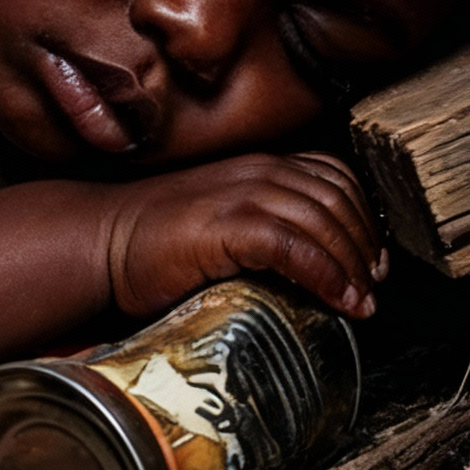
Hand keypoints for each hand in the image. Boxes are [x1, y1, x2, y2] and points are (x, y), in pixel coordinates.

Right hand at [101, 151, 387, 320]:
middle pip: (338, 199)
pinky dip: (324, 274)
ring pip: (323, 221)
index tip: (368, 261)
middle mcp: (256, 171)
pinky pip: (294, 245)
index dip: (362, 217)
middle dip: (364, 247)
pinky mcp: (224, 225)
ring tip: (358, 303)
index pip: (333, 176)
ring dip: (351, 266)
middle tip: (371, 288)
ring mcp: (239, 194)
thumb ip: (262, 233)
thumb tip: (308, 273)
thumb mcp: (219, 226)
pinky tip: (335, 299)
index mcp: (256, 166)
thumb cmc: (151, 245)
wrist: (98, 242)